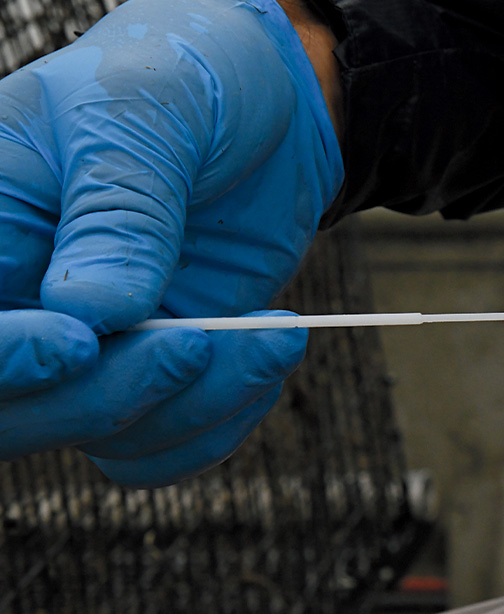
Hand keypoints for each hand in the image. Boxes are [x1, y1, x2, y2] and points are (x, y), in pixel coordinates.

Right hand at [0, 0, 341, 485]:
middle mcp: (22, 295)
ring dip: (191, 407)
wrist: (265, 100)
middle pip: (15, 409)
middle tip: (198, 345)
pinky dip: (220, 420)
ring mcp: (88, 341)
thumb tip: (94, 311)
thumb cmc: (184, 78)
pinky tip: (268, 356)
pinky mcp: (152, 364)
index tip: (81, 340)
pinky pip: (162, 439)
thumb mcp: (146, 113)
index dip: (6, 357)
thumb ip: (119, 207)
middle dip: (108, 395)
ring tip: (272, 333)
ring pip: (99, 434)